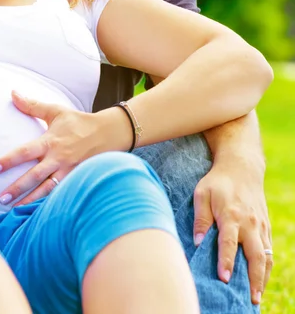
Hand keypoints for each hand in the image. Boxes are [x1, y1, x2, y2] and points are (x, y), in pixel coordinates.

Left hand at [0, 91, 104, 204]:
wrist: (108, 133)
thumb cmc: (78, 122)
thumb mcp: (56, 111)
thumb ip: (32, 105)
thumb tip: (12, 93)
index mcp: (51, 141)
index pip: (25, 152)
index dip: (9, 160)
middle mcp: (58, 158)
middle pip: (34, 176)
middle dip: (17, 188)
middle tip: (0, 198)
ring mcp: (68, 171)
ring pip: (46, 189)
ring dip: (30, 200)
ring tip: (14, 210)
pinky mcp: (76, 179)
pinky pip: (60, 193)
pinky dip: (48, 202)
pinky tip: (37, 212)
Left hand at [193, 156, 271, 305]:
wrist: (241, 168)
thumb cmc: (217, 182)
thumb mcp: (202, 194)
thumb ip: (200, 219)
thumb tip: (197, 242)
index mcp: (231, 215)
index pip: (229, 243)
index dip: (226, 262)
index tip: (224, 279)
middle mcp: (249, 223)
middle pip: (255, 255)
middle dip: (254, 279)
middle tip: (251, 298)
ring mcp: (260, 226)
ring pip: (266, 256)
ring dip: (263, 277)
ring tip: (257, 296)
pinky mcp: (266, 226)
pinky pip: (270, 250)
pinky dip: (267, 267)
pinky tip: (261, 279)